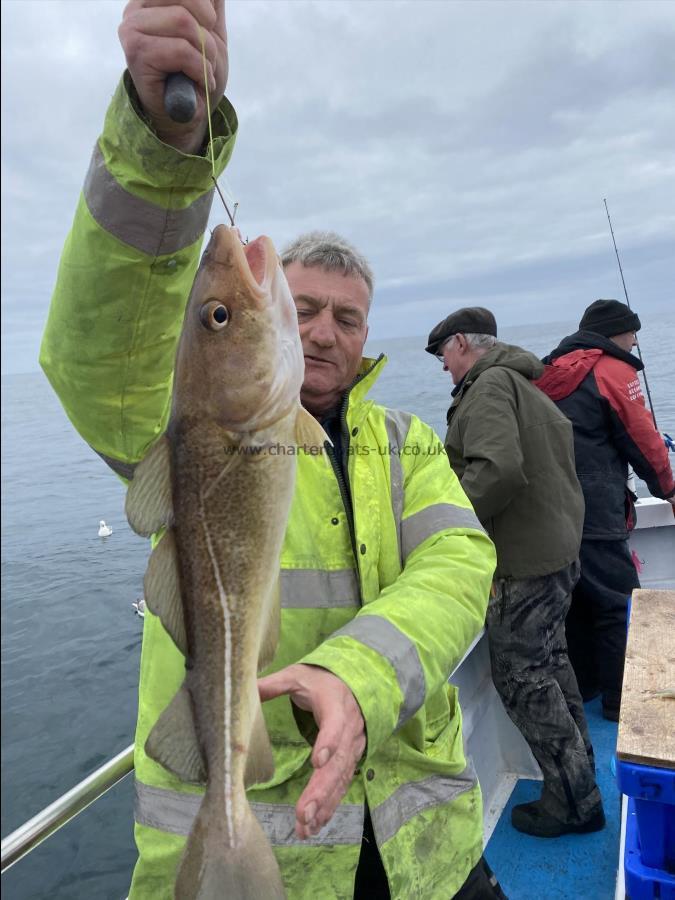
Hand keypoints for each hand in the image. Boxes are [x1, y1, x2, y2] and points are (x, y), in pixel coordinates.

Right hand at [119, 0, 227, 152]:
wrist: (189, 114)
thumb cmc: (196, 74)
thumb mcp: (212, 31)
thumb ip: (211, 4)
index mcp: (151, 0)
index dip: (208, 11)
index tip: (209, 31)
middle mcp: (136, 9)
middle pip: (189, 1)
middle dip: (209, 35)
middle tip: (208, 58)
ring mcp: (132, 29)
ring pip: (185, 23)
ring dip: (206, 55)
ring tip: (203, 72)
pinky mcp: (137, 52)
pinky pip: (182, 50)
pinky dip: (200, 70)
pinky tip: (198, 83)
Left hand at [258, 664, 365, 838]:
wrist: (351, 684)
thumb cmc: (320, 681)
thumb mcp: (297, 675)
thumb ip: (274, 684)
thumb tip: (246, 687)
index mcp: (336, 705)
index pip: (335, 724)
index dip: (328, 742)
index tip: (317, 761)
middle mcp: (349, 730)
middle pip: (338, 762)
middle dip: (321, 789)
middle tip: (304, 813)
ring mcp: (352, 748)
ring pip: (340, 779)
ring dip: (324, 804)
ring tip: (306, 826)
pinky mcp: (349, 761)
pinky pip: (341, 786)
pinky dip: (330, 806)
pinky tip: (316, 825)